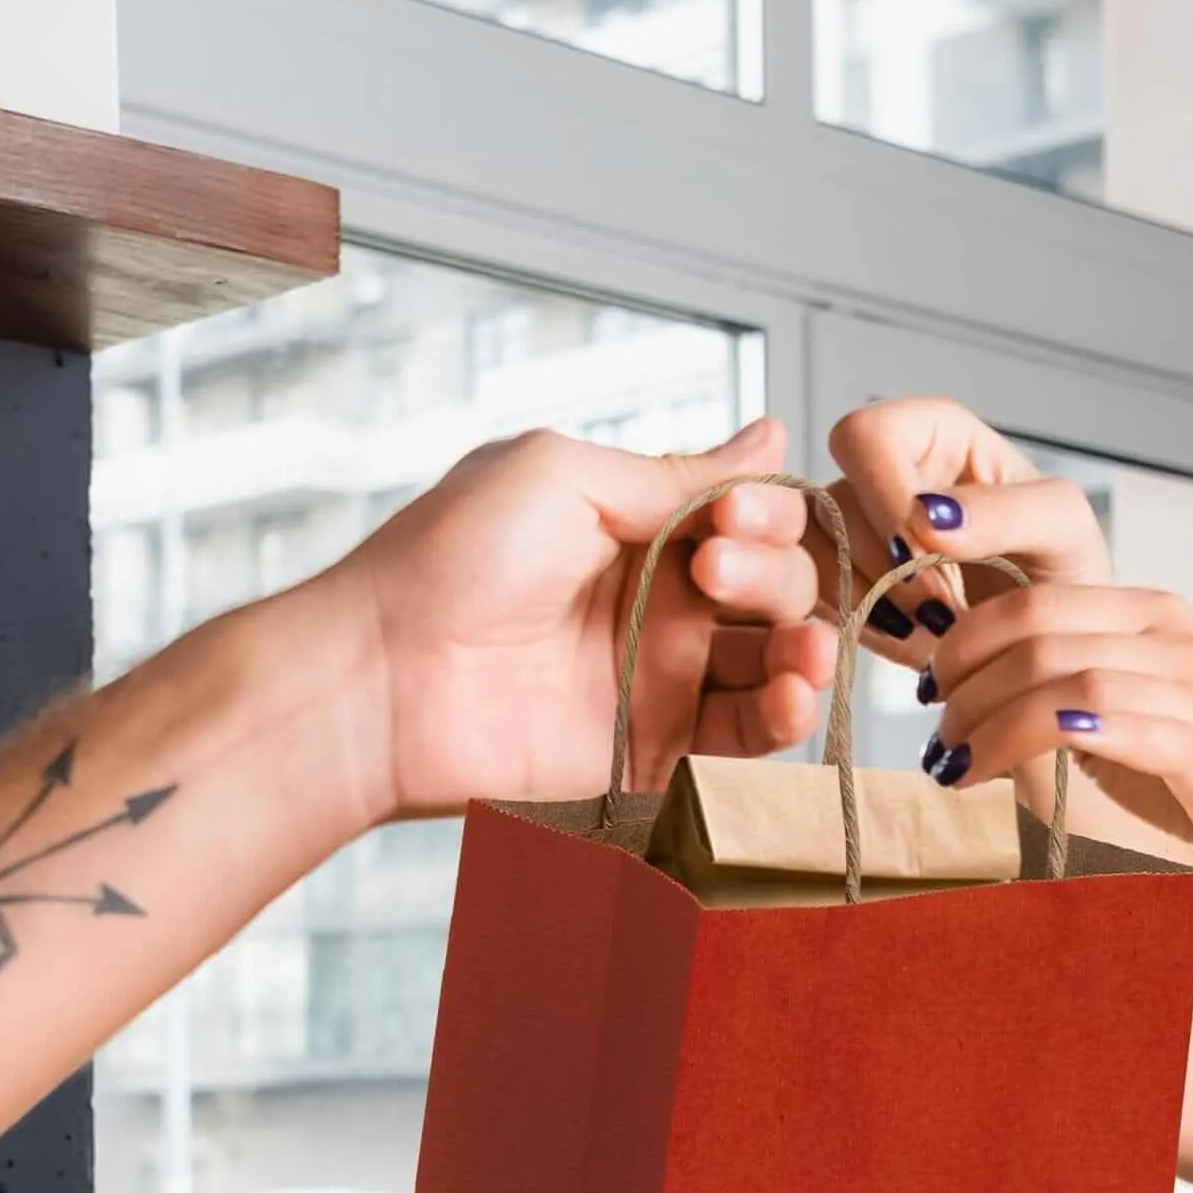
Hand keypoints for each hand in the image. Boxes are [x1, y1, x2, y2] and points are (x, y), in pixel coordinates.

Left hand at [314, 417, 828, 824]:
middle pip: (778, 588)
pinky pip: (746, 740)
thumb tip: (770, 440)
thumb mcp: (561, 476)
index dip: (767, 514)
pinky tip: (790, 696)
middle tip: (715, 575)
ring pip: (777, 664)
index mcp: (640, 528)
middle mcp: (662, 603)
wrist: (384, 680)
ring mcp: (662, 680)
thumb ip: (674, 474)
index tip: (736, 516)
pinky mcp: (658, 752)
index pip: (751, 518)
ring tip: (801, 652)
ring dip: (808, 651)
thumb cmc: (448, 562)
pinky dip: (786, 716)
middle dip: (776, 577)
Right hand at [711, 395, 1105, 678]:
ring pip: (813, 559)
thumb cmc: (1063, 567)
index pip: (864, 438)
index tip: (924, 554)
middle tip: (943, 613)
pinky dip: (864, 631)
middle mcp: (879, 474)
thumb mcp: (1062, 528)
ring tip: (940, 631)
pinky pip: (813, 603)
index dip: (884, 497)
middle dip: (885, 570)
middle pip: (830, 505)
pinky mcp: (839, 583)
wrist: (1053, 639)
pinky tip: (917, 643)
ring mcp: (852, 530)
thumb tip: (927, 515)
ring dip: (873, 606)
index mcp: (929, 434)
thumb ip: (1006, 509)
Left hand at [923, 576, 1192, 928]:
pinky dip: (1052, 738)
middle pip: (1033, 627)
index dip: (959, 638)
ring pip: (1063, 676)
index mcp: (1150, 617)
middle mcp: (1172, 637)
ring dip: (990, 721)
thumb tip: (973, 699)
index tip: (927, 692)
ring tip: (955, 767)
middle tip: (934, 738)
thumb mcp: (1139, 721)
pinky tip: (1009, 768)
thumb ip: (1074, 695)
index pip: (1028, 595)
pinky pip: (1119, 724)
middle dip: (963, 681)